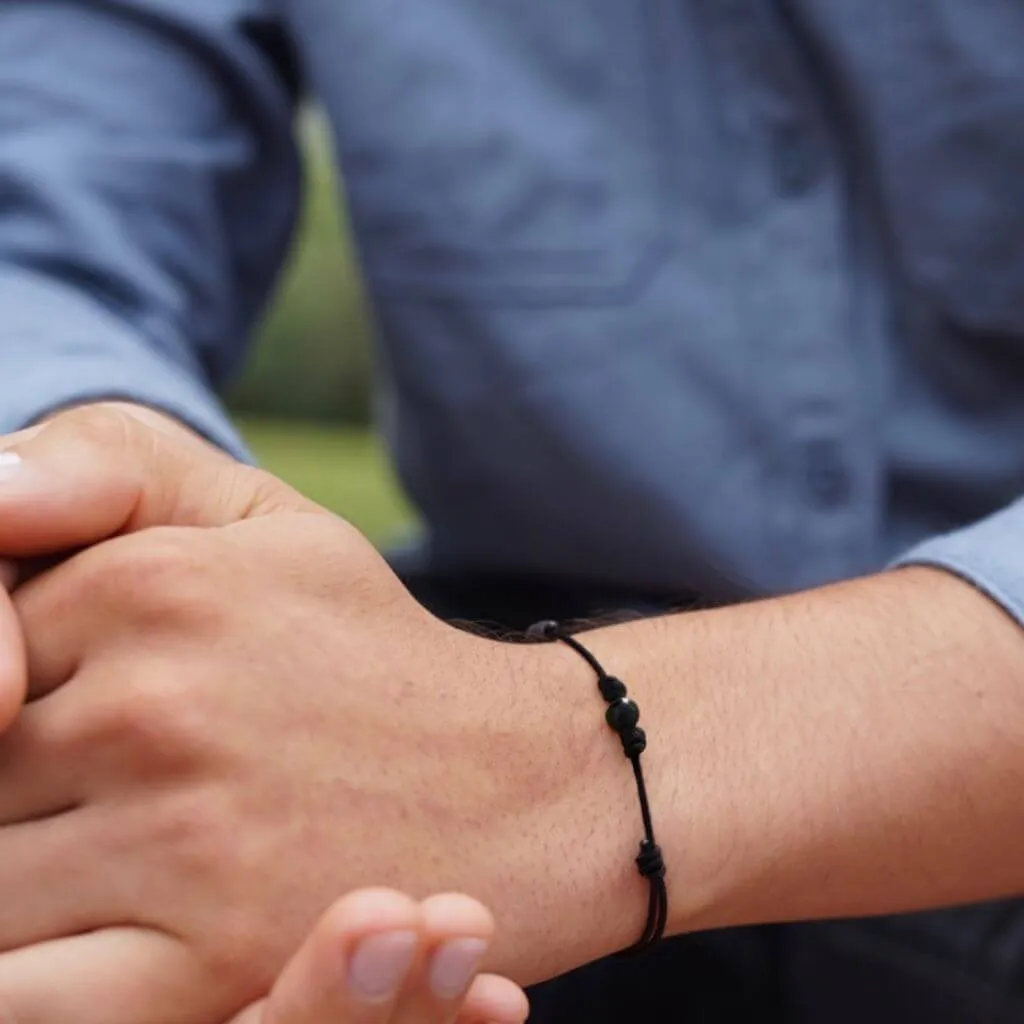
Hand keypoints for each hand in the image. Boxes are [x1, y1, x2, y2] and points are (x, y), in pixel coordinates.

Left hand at [0, 406, 622, 1021]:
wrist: (527, 774)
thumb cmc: (366, 645)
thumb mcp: (255, 513)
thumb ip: (97, 470)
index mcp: (155, 584)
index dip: (14, 699)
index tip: (72, 732)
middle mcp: (157, 706)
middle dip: (20, 796)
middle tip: (96, 796)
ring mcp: (186, 838)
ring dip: (25, 884)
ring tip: (106, 858)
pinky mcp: (215, 962)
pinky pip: (32, 1002)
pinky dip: (33, 982)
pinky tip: (94, 932)